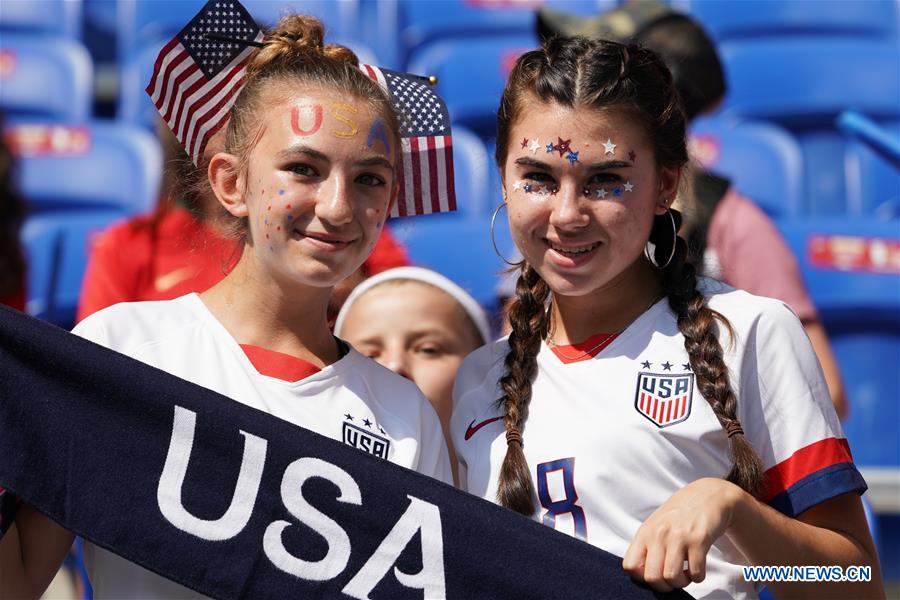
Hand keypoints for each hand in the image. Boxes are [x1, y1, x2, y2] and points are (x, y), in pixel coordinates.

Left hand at [622, 477, 743, 591]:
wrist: (708, 495)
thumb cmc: (679, 515)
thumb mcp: (656, 526)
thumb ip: (647, 547)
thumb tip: (642, 576)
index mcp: (645, 532)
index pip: (630, 566)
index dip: (642, 577)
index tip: (655, 573)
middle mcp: (658, 534)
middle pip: (652, 577)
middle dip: (664, 586)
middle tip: (673, 579)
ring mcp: (678, 536)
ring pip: (672, 577)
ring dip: (682, 583)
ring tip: (686, 574)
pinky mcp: (699, 539)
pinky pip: (696, 573)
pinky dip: (698, 577)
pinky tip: (698, 567)